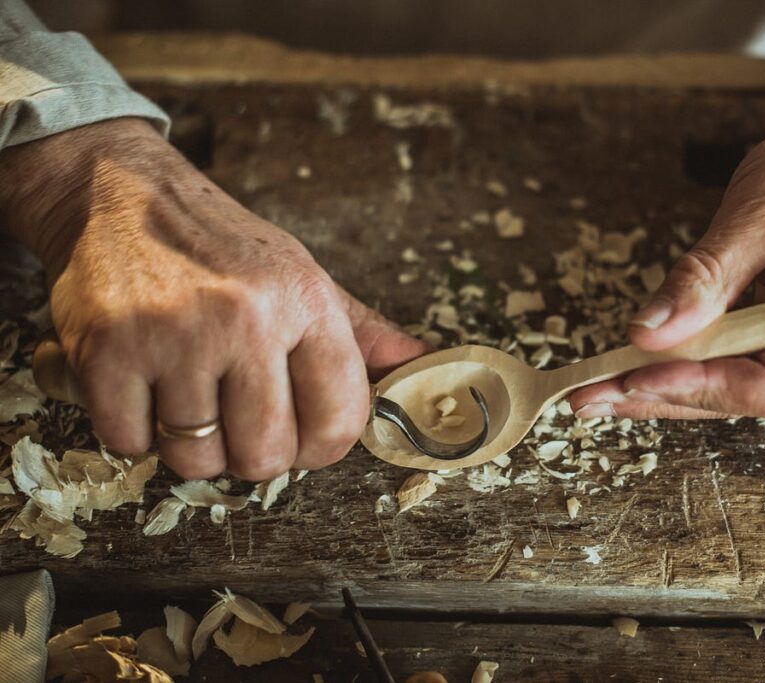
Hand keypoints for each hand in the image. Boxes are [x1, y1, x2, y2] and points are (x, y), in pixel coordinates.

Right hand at [0, 119, 428, 479]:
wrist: (119, 193)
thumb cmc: (221, 246)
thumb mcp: (303, 275)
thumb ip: (362, 332)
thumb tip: (422, 364)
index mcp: (304, 301)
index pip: (340, 420)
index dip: (322, 446)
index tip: (302, 437)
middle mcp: (245, 317)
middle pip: (266, 454)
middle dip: (254, 453)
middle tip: (238, 421)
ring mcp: (173, 335)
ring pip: (196, 458)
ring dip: (191, 444)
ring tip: (189, 397)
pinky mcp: (106, 351)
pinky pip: (131, 443)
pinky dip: (135, 431)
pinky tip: (144, 389)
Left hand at [570, 105, 764, 420]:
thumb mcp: (760, 211)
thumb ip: (706, 276)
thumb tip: (648, 333)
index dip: (702, 386)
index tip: (637, 375)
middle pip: (745, 395)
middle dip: (665, 392)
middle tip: (591, 394)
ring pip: (731, 386)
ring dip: (663, 386)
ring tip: (595, 389)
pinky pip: (732, 364)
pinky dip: (682, 365)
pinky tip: (630, 368)